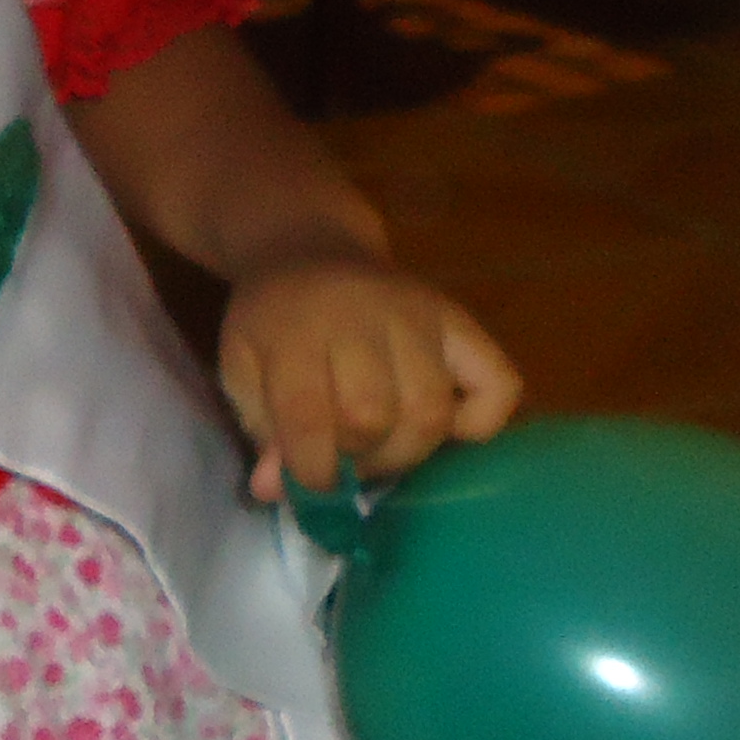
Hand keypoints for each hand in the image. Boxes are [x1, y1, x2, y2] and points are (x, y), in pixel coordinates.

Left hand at [216, 252, 519, 506]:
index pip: (307, 414)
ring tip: (384, 451)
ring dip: (406, 452)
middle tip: (347, 462)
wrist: (311, 249)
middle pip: (372, 416)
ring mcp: (421, 315)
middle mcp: (364, 315)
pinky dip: (480, 422)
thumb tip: (274, 491)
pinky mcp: (461, 321)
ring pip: (430, 411)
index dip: (311, 469)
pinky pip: (497, 385)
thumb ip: (260, 428)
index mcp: (297, 327)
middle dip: (357, 460)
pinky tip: (447, 429)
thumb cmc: (273, 318)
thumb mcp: (242, 366)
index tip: (312, 486)